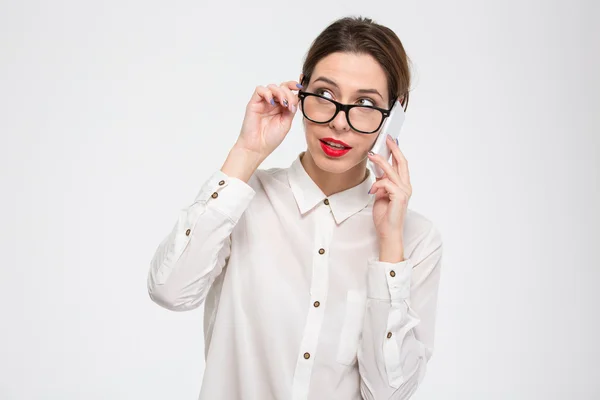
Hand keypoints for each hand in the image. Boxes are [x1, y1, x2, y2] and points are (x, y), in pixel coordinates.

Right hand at [235, 81, 301, 160]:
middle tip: (290, 105)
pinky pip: (259, 90)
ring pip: (272, 87)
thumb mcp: (286, 123)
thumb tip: (297, 97)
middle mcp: (272, 103)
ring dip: (280, 92)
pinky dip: (267, 93)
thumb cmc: (270, 138)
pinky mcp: (254, 103)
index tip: (300, 88)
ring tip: (283, 104)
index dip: (294, 86)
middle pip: (281, 87)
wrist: (257, 148)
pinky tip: (271, 103)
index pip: (288, 91)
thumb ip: (291, 110)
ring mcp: (263, 102)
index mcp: (281, 107)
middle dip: (288, 93)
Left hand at [367, 135, 411, 260]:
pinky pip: (386, 183)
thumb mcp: (381, 195)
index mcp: (403, 185)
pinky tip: (372, 191)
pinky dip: (377, 185)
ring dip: (380, 162)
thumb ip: (382, 183)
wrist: (388, 232)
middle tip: (386, 139)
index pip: (401, 164)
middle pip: (402, 163)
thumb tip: (378, 173)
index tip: (389, 141)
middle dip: (394, 149)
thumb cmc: (385, 215)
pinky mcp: (399, 197)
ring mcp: (404, 192)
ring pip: (392, 171)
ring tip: (371, 156)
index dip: (396, 151)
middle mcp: (406, 187)